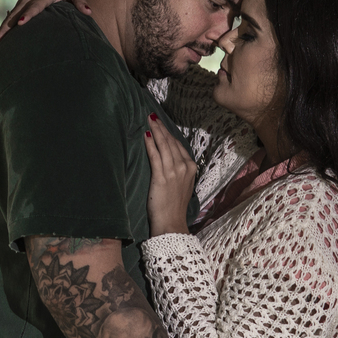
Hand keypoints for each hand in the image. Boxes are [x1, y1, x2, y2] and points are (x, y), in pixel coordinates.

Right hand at [0, 0, 89, 49]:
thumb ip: (81, 0)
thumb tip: (89, 13)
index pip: (35, 6)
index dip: (28, 14)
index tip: (21, 23)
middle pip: (15, 14)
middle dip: (6, 28)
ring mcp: (23, 0)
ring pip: (9, 17)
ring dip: (0, 31)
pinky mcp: (20, 3)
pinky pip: (10, 17)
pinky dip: (2, 29)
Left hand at [143, 116, 195, 236]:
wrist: (172, 222)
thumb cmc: (174, 205)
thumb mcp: (182, 185)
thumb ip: (179, 171)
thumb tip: (170, 159)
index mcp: (191, 168)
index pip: (178, 145)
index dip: (169, 133)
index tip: (161, 124)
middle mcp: (185, 167)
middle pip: (171, 142)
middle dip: (162, 127)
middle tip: (152, 116)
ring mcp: (174, 171)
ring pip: (164, 145)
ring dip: (156, 130)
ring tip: (148, 120)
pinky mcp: (162, 177)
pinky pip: (155, 156)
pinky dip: (151, 144)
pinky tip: (146, 134)